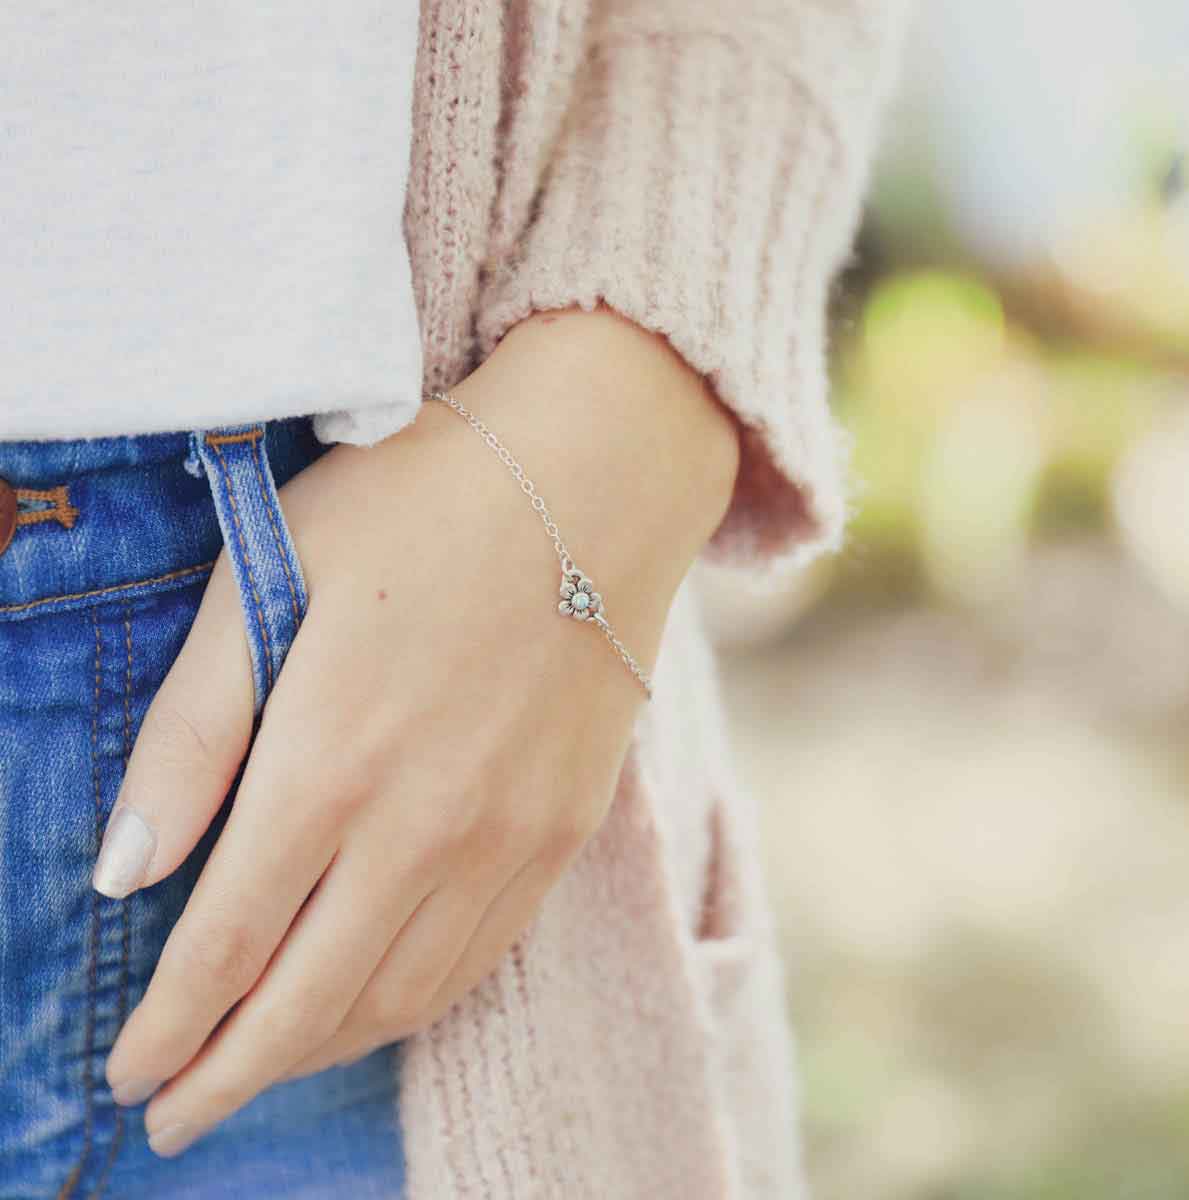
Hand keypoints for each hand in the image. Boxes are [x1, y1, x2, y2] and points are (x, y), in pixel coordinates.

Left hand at [98, 305, 738, 1156]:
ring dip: (321, 1049)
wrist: (594, 475)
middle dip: (228, 1075)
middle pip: (310, 1002)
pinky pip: (482, 956)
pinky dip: (413, 1003)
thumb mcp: (273, 574)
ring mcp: (510, 835)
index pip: (225, 943)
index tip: (128, 1074)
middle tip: (177, 1112)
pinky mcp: (565, 829)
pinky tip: (377, 999)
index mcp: (332, 759)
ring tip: (268, 1060)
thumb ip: (194, 726)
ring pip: (400, 996)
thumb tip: (126, 868)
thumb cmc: (419, 503)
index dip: (168, 1026)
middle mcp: (426, 824)